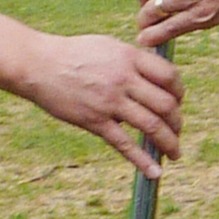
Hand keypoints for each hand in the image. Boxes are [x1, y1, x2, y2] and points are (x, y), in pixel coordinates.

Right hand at [21, 32, 185, 177]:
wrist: (38, 65)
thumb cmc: (73, 54)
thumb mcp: (108, 46)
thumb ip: (133, 59)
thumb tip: (155, 75)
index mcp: (129, 57)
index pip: (169, 76)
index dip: (180, 91)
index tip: (178, 101)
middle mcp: (123, 79)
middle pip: (166, 104)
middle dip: (177, 121)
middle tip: (177, 130)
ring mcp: (110, 102)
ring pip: (151, 126)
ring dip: (169, 143)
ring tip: (174, 153)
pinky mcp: (94, 121)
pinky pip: (124, 144)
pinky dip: (143, 161)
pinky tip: (155, 172)